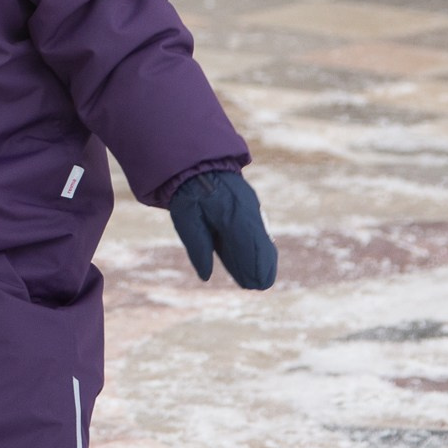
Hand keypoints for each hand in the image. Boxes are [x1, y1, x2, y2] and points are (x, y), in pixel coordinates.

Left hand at [168, 171, 278, 290]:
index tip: (260, 284)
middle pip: (260, 242)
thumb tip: (206, 275)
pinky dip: (254, 248)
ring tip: (258, 280)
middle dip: (261, 265)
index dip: (256, 265)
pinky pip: (253, 231)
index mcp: (232, 211)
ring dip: (260, 258)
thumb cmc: (188, 190)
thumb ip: (197, 244)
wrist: (196, 161)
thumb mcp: (185, 216)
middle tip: (260, 287)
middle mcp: (246, 209)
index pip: (250, 243)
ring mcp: (249, 206)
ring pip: (259, 237)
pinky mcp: (246, 206)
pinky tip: (251, 263)